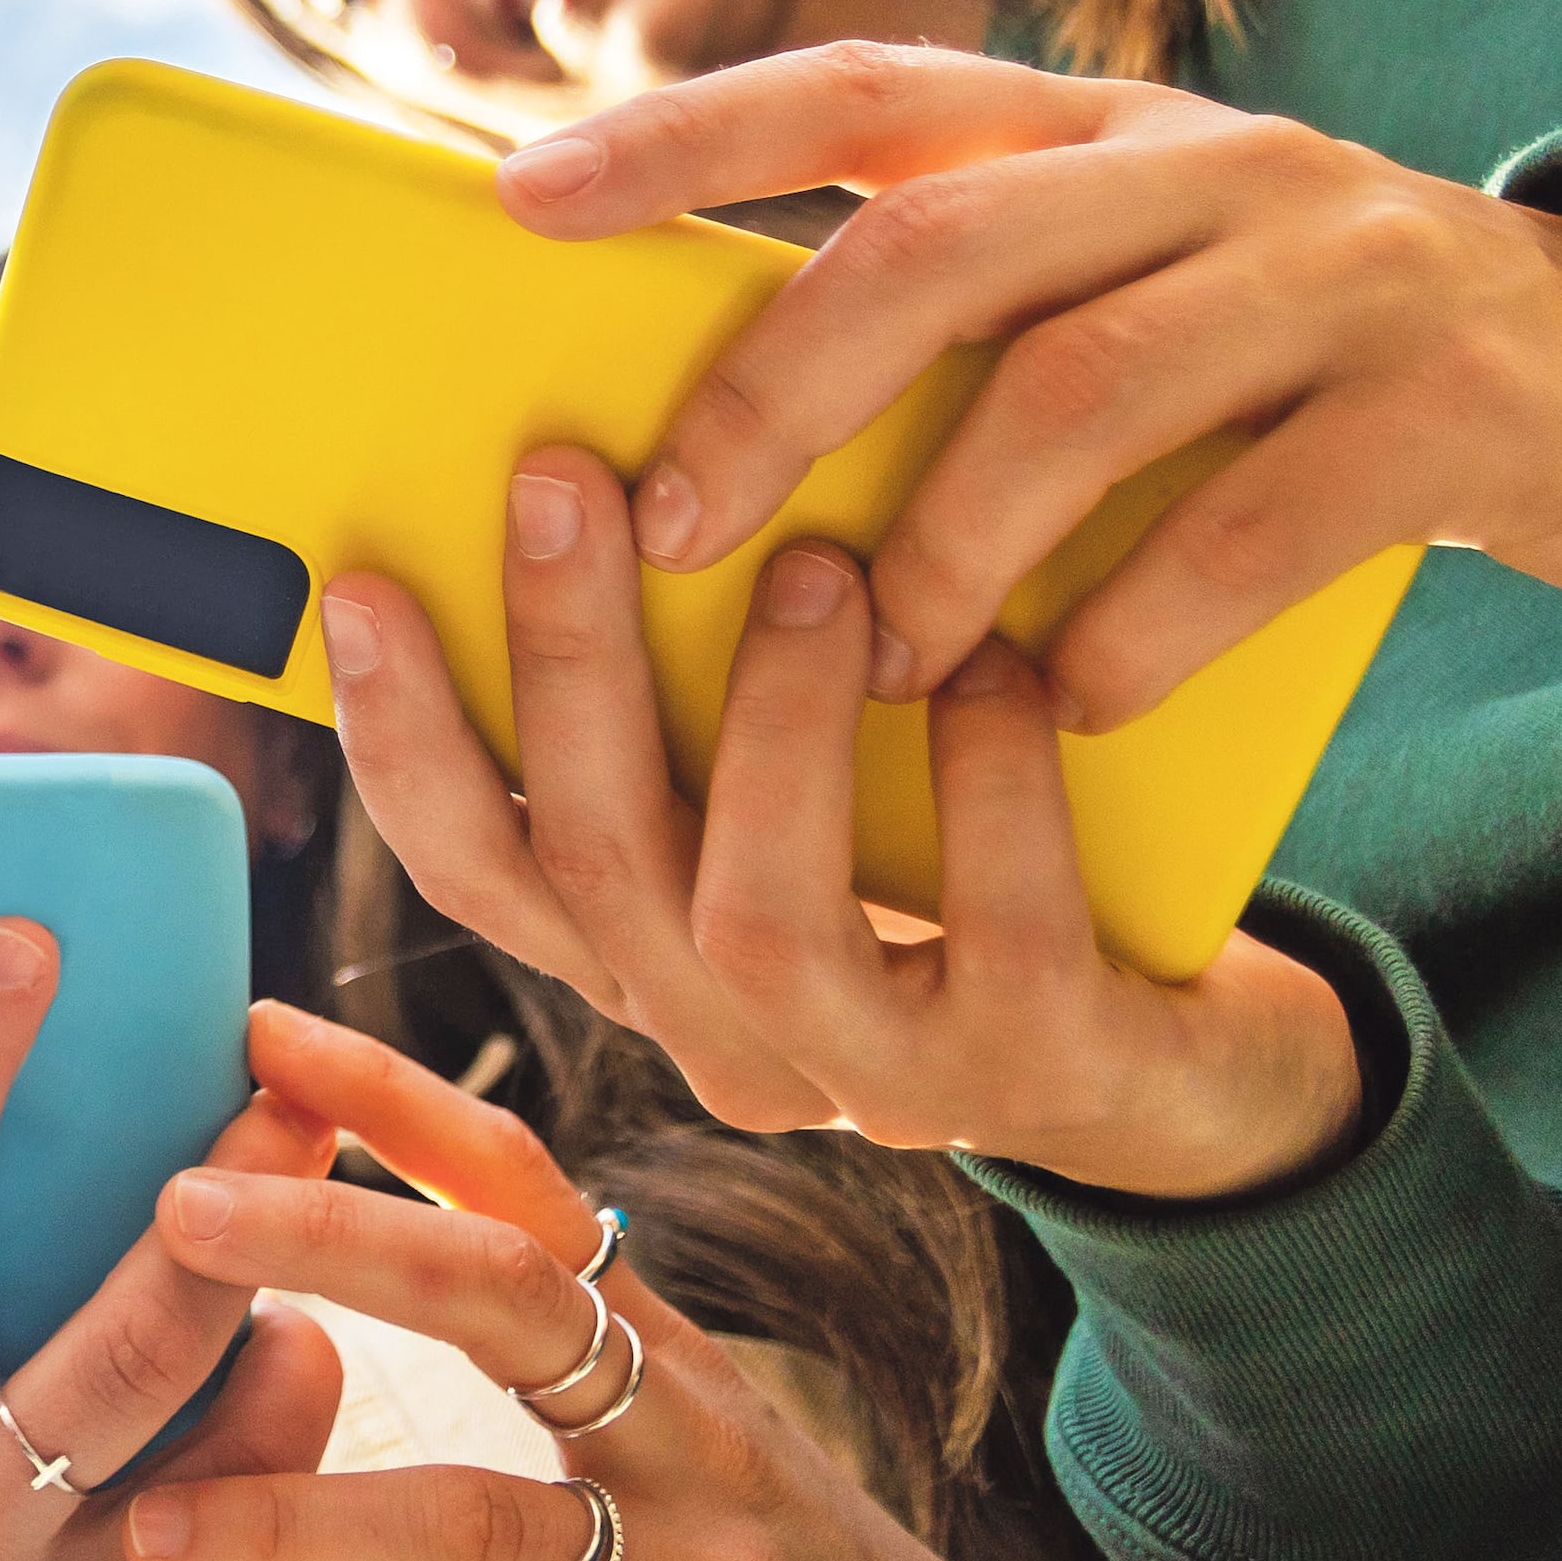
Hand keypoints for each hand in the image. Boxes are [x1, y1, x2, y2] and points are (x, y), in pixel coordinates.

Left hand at [122, 1003, 1162, 1560]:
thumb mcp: (664, 1533)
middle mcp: (701, 1458)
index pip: (534, 1202)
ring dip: (303, 1525)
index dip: (402, 1105)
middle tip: (172, 1208)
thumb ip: (462, 1519)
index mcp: (676, 1380)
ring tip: (154, 1531)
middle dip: (340, 1236)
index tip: (260, 1029)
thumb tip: (233, 1478)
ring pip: (490, 1531)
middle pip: (512, 1304)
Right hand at [324, 487, 1362, 1200]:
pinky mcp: (1038, 1069)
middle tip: (567, 480)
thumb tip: (611, 480)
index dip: (401, 735)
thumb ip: (702, 711)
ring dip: (767, 723)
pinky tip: (997, 659)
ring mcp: (881, 1081)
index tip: (364, 583)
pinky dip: (983, 768)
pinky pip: (987, 913)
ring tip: (811, 565)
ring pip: (754, 916)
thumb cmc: (975, 870)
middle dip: (564, 663)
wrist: (1197, 1057)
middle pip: (591, 866)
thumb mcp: (816, 801)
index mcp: (652, 970)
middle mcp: (734, 1047)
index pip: (474, 867)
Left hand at [496, 45, 1561, 727]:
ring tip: (868, 660)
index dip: (681, 134)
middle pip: (940, 244)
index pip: (859, 91)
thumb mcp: (1146, 309)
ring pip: (1082, 386)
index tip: (515, 195)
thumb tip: (708, 441)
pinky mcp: (1456, 403)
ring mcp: (1343, 267)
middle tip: (669, 531)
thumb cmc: (1329, 381)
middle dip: (777, 389)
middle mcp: (1210, 162)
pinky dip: (1136, 626)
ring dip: (947, 541)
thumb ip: (976, 338)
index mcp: (1102, 132)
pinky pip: (1256, 517)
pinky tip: (1066, 706)